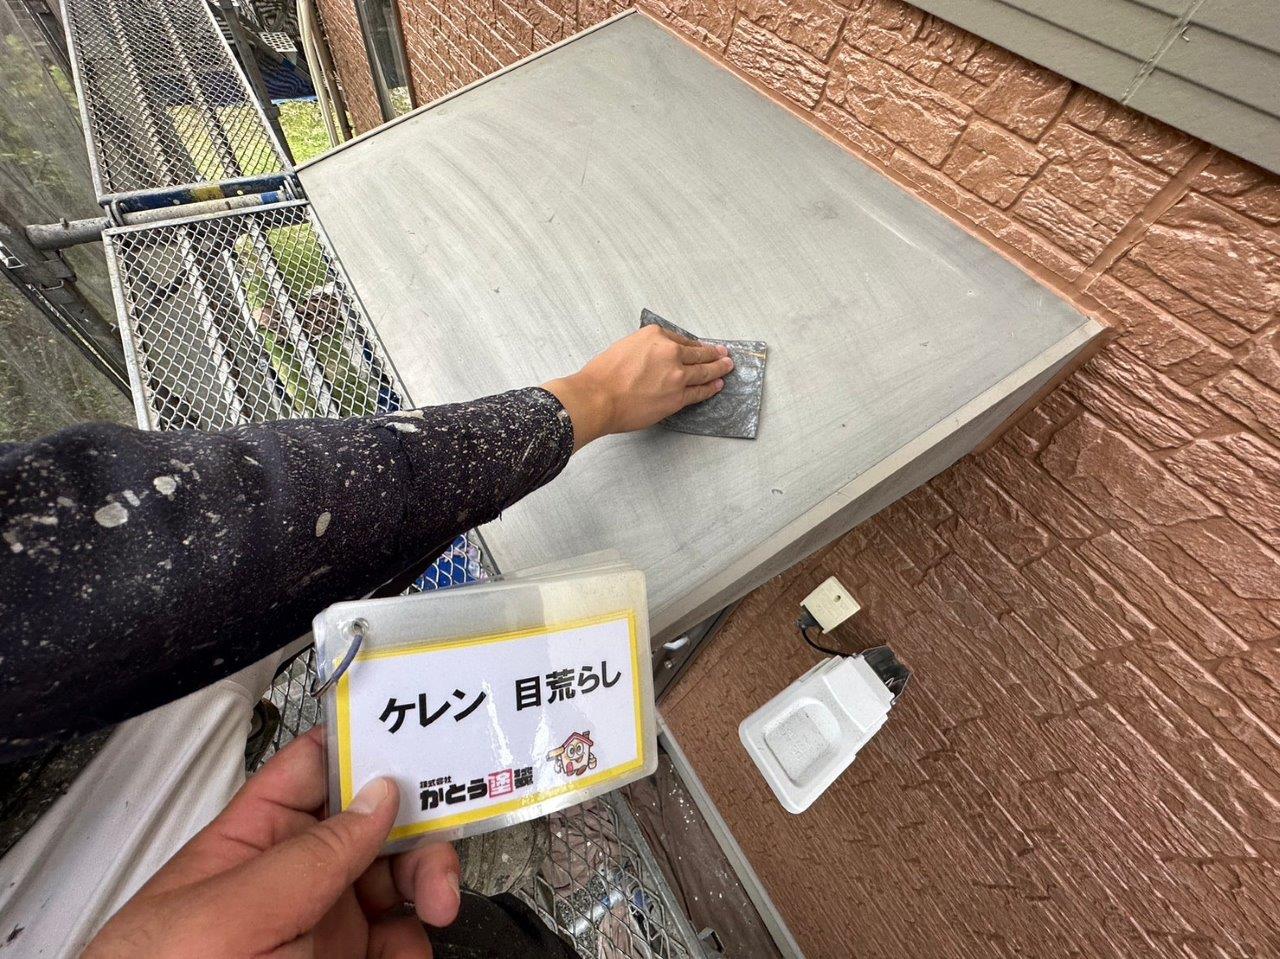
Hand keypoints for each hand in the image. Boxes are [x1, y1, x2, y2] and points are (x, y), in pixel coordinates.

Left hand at [85, 728, 459, 957]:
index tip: (421, 745)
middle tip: (436, 857)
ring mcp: (318, 931)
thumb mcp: (227, 917)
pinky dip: (420, 941)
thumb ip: (306, 854)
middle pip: (378, 824)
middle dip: (419, 831)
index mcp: (251, 843)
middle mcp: (291, 882)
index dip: (369, 745)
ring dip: (431, 886)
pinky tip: (414, 949)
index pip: (318, 765)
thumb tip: (376, 797)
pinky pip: (400, 942)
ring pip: (400, 883)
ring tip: (436, 909)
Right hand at [543, 325, 733, 447]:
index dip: (693, 346)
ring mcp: (677, 376)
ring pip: (704, 372)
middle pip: (698, 354)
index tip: (700, 347)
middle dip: (713, 354)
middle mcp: (670, 352)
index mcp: (655, 335)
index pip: (681, 340)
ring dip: (718, 369)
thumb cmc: (603, 375)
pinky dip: (710, 388)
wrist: (599, 397)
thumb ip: (645, 349)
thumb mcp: (624, 347)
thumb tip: (656, 358)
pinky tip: (717, 385)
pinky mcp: (677, 397)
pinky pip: (699, 392)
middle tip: (723, 353)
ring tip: (727, 367)